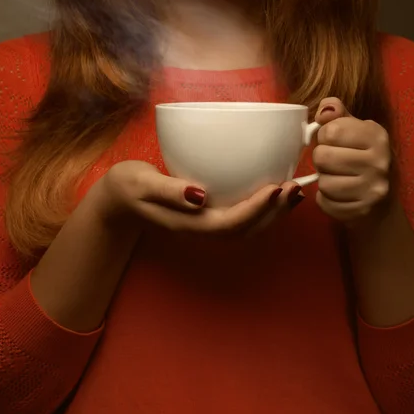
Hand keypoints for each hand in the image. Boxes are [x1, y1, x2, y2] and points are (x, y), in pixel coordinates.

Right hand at [94, 160, 303, 235]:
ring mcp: (206, 225)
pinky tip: (273, 193)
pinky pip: (241, 218)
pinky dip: (262, 209)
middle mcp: (202, 228)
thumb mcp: (141, 184)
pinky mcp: (209, 216)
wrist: (118, 202)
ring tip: (294, 193)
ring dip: (273, 214)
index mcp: (188, 223)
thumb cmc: (128, 188)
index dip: (255, 209)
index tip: (275, 188)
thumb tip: (200, 195)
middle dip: (273, 214)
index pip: (229, 223)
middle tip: (295, 189)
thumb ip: (169, 191)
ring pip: (247, 228)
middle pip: (245, 230)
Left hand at [313, 98, 391, 224]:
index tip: (333, 141)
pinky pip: (325, 203)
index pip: (331, 131)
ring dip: (323, 180)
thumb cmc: (360, 156)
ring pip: (323, 183)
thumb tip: (324, 110)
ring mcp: (373, 189)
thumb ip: (336, 113)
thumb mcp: (353, 129)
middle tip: (332, 162)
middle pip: (323, 157)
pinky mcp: (362, 210)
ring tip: (336, 177)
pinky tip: (338, 195)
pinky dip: (325, 200)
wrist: (380, 198)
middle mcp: (379, 162)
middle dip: (321, 159)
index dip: (324, 136)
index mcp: (376, 136)